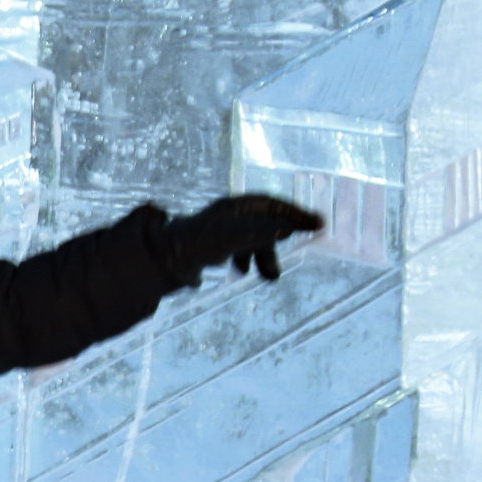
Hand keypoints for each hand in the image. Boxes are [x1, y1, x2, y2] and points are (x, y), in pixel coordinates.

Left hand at [155, 194, 324, 284]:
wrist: (164, 260)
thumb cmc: (198, 244)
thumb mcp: (233, 238)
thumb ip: (260, 233)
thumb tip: (288, 227)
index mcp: (236, 207)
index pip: (272, 204)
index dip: (295, 213)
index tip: (317, 224)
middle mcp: (230, 215)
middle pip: (266, 221)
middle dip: (281, 238)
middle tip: (299, 250)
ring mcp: (222, 229)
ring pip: (254, 238)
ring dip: (265, 256)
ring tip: (270, 277)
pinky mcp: (215, 245)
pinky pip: (241, 248)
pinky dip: (248, 259)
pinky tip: (243, 271)